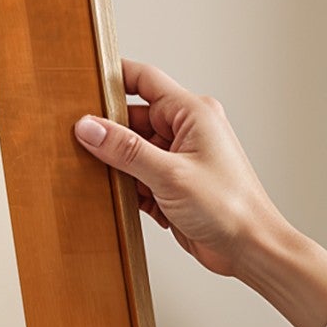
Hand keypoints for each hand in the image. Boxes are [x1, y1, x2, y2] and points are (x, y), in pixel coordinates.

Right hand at [74, 59, 326, 326]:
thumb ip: (126, 149)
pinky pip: (137, 176)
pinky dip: (125, 186)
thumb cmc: (229, 207)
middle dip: (107, 132)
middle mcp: (185, 131)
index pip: (144, 80)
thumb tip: (89, 127)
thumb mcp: (170, 174)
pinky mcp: (171, 184)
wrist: (249, 248)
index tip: (82, 83)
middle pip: (132, 119)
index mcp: (192, 113)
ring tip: (96, 174)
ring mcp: (178, 158)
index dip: (113, 78)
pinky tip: (117, 198)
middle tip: (76, 141)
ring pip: (131, 150)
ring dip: (115, 164)